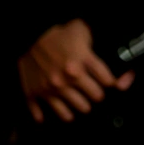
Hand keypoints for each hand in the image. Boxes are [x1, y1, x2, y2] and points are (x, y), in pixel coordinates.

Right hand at [17, 18, 134, 123]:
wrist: (25, 32)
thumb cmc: (54, 32)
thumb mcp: (80, 30)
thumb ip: (99, 43)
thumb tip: (118, 64)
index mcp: (82, 60)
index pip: (109, 82)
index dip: (110, 81)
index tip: (106, 81)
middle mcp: (68, 77)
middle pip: (95, 99)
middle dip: (95, 93)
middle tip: (91, 89)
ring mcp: (51, 88)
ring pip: (74, 111)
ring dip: (76, 105)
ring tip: (75, 98)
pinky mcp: (34, 92)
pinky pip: (43, 114)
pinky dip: (47, 113)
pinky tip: (51, 108)